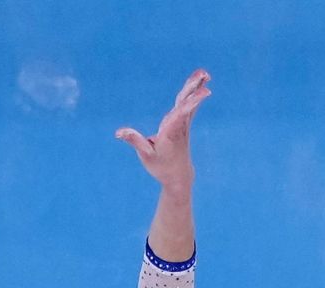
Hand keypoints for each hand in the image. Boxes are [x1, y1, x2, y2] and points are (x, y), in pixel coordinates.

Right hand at [115, 69, 211, 188]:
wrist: (177, 176)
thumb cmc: (160, 167)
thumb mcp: (145, 155)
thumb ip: (134, 141)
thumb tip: (119, 132)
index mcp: (170, 133)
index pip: (180, 114)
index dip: (191, 102)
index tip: (204, 92)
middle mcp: (179, 126)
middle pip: (186, 103)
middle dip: (194, 89)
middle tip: (204, 75)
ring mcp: (183, 124)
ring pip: (189, 101)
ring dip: (196, 86)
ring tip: (205, 73)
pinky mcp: (184, 123)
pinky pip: (189, 104)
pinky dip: (194, 93)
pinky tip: (201, 82)